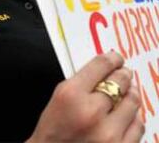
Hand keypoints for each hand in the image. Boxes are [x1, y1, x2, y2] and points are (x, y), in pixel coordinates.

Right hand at [28, 52, 144, 141]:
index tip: (116, 58)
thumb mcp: (58, 99)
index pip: (101, 66)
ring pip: (133, 102)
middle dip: (123, 74)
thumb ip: (80, 82)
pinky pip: (138, 125)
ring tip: (125, 94)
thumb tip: (107, 69)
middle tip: (123, 74)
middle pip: (121, 80)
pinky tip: (124, 116)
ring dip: (129, 95)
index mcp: (70, 95)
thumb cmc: (52, 131)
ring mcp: (108, 134)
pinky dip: (132, 118)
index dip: (112, 59)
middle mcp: (91, 112)